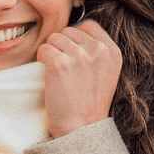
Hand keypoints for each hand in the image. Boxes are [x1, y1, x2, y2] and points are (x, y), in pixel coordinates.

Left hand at [36, 20, 122, 137]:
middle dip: (63, 46)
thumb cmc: (90, 102)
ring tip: (59, 73)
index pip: (89, 25)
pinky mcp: (59, 63)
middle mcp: (98, 50)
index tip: (75, 55)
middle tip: (66, 68)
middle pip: (69, 30)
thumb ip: (98, 50)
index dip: (77, 37)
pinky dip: (41, 60)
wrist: (81, 127)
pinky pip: (43, 49)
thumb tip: (76, 30)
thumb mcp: (108, 72)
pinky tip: (50, 75)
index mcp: (112, 51)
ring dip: (52, 53)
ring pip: (54, 38)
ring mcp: (79, 56)